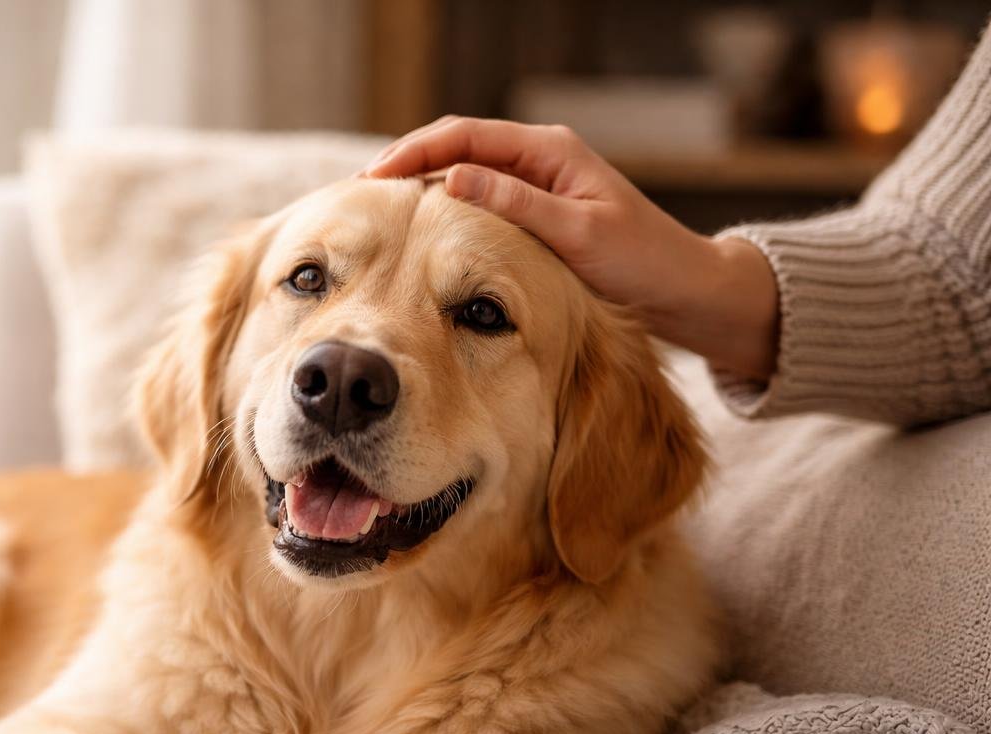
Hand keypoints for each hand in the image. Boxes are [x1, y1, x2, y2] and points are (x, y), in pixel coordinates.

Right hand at [363, 117, 778, 380]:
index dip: (413, 154)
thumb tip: (453, 179)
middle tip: (357, 193)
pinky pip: (474, 203)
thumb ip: (517, 205)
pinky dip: (438, 212)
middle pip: (455, 147)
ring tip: (372, 212)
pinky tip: (412, 234)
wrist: (682, 292)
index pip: (465, 136)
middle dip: (404, 166)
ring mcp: (532, 185)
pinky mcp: (531, 214)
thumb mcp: (577, 235)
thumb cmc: (641, 263)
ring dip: (417, 188)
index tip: (373, 179)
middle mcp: (537, 159)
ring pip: (460, 174)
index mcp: (549, 151)